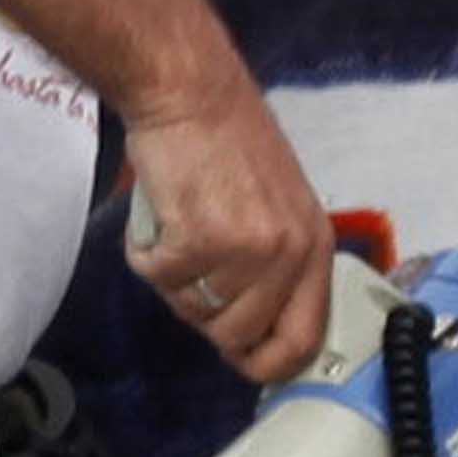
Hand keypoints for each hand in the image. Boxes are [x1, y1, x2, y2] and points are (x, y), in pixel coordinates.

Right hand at [117, 93, 337, 389]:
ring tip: (176, 227)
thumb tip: (253, 325)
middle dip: (201, 311)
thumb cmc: (227, 142)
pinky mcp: (197, 239)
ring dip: (171, 277)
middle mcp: (287, 253)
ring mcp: (243, 249)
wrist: (191, 94)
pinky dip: (143, 252)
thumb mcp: (278, 207)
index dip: (267, 362)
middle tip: (190, 267)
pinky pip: (156, 277)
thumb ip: (276, 264)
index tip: (241, 359)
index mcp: (314, 246)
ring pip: (191, 308)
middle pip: (235, 333)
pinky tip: (157, 216)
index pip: (303, 337)